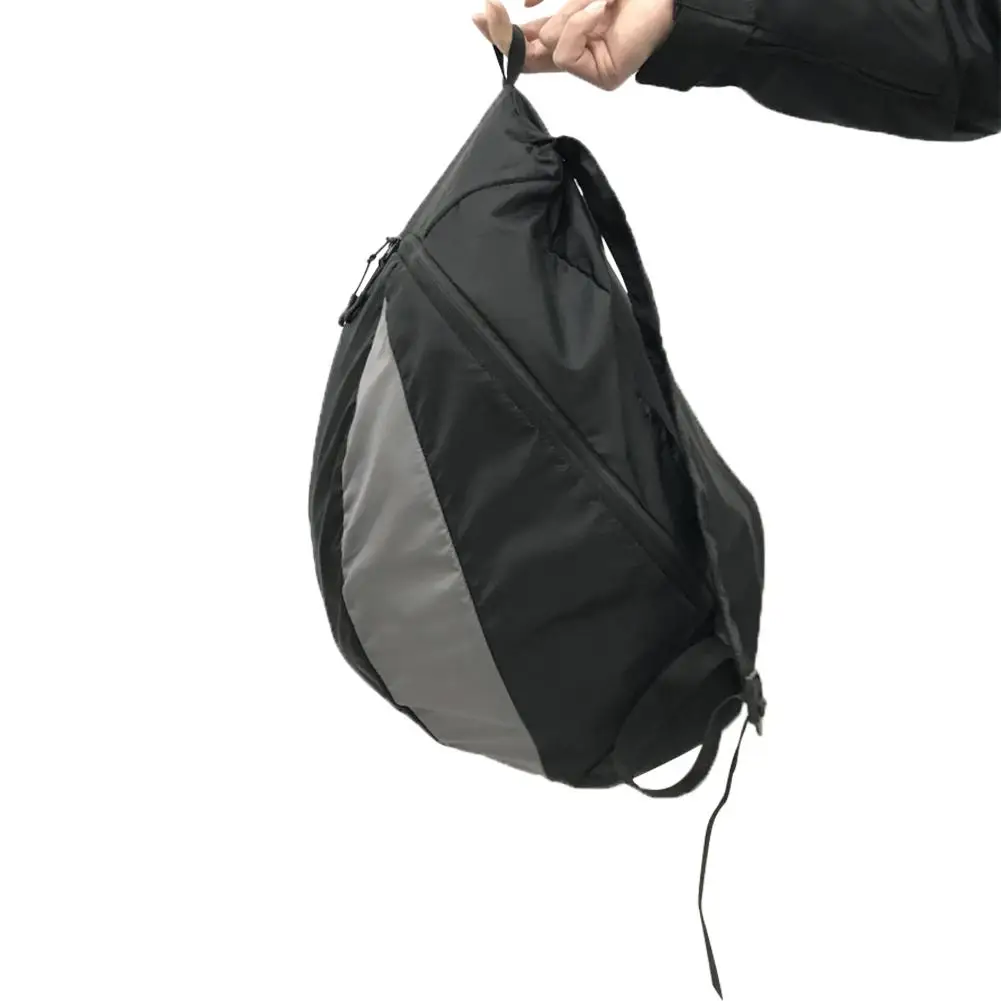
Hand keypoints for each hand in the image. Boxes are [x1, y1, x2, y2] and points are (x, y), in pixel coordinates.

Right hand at [473, 0, 674, 90]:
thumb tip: (522, 6)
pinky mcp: (601, 76)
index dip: (501, 32)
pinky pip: (566, 54)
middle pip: (526, 53)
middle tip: (489, 8)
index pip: (526, 41)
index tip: (480, 14)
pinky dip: (579, 27)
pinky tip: (599, 11)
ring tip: (597, 0)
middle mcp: (575, 52)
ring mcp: (589, 67)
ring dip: (569, 12)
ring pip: (549, 45)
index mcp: (568, 32)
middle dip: (508, 31)